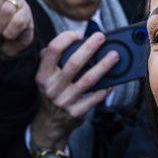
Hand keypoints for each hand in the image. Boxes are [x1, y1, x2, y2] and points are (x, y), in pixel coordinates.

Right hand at [31, 30, 116, 149]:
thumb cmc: (53, 91)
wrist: (51, 122)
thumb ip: (52, 58)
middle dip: (89, 48)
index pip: (52, 51)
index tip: (77, 34)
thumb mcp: (45, 76)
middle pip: (73, 64)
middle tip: (101, 37)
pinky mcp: (76, 112)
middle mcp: (52, 88)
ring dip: (103, 66)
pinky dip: (105, 88)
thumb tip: (74, 40)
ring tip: (114, 55)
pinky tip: (113, 80)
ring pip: (88, 80)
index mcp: (43, 75)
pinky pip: (95, 98)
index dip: (64, 39)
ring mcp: (65, 101)